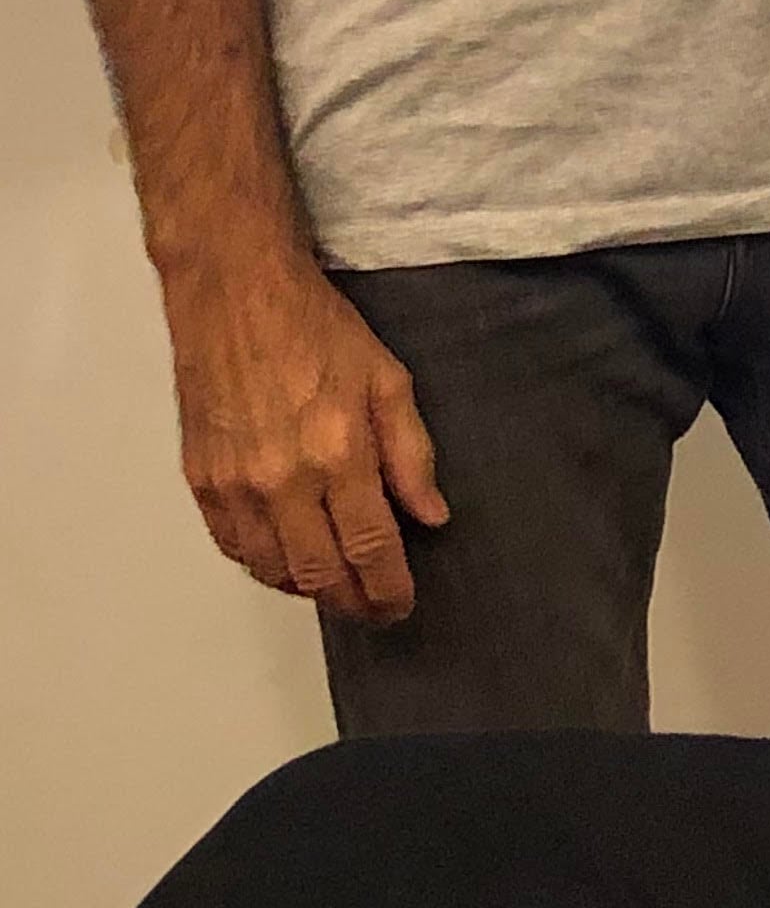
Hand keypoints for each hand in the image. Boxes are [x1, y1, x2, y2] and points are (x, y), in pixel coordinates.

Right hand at [163, 256, 448, 623]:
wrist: (236, 297)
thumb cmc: (320, 330)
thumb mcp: (389, 379)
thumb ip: (412, 454)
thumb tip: (431, 516)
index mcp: (338, 453)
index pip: (370, 546)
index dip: (389, 586)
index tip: (402, 605)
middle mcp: (282, 481)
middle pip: (319, 571)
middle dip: (351, 601)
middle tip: (375, 609)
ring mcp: (234, 485)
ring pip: (271, 569)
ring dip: (307, 589)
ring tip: (337, 588)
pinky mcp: (200, 480)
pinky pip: (232, 547)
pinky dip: (263, 566)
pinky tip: (287, 562)